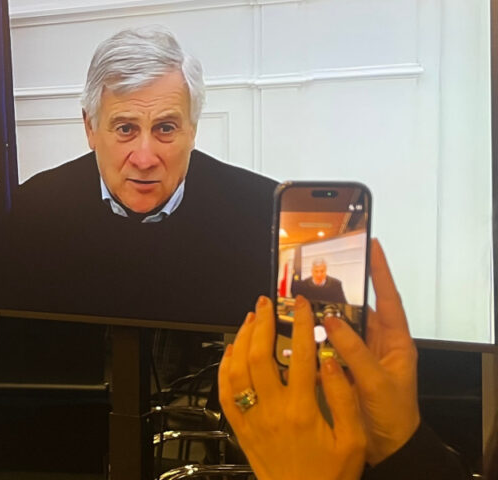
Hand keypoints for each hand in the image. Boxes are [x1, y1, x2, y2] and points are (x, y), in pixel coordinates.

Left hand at [219, 295, 365, 479]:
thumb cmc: (330, 475)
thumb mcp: (354, 440)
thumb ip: (343, 398)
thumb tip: (332, 362)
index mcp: (302, 410)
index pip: (300, 355)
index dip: (301, 324)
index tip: (303, 305)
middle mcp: (272, 410)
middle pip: (260, 354)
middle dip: (262, 323)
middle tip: (266, 303)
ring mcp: (252, 418)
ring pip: (238, 368)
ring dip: (241, 339)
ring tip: (250, 319)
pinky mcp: (240, 428)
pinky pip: (225, 392)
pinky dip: (225, 367)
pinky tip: (231, 352)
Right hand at [323, 239, 419, 464]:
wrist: (387, 449)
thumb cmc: (394, 418)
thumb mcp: (378, 383)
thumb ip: (354, 352)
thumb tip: (332, 323)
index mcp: (396, 343)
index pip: (388, 298)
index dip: (380, 271)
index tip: (372, 245)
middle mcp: (377, 345)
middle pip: (358, 308)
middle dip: (341, 289)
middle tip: (324, 269)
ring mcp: (358, 357)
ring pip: (338, 327)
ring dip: (322, 315)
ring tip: (305, 298)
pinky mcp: (341, 370)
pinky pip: (325, 347)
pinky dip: (312, 339)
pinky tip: (298, 332)